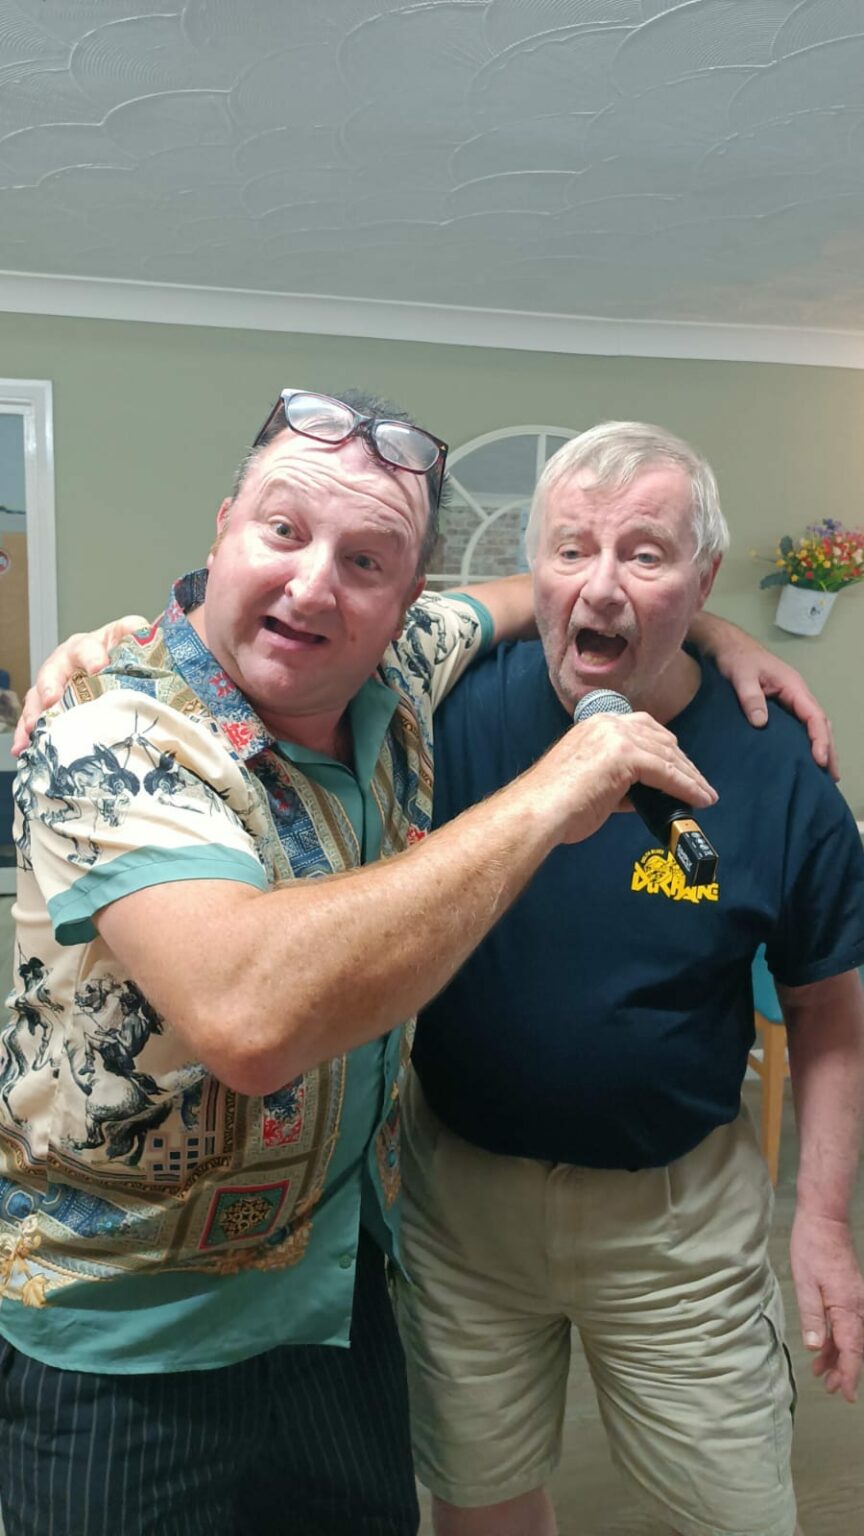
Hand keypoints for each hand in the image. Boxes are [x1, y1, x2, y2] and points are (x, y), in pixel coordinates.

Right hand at [12, 615, 148, 755]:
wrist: (115, 666)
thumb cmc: (121, 652)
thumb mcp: (131, 639)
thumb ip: (138, 634)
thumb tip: (146, 634)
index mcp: (87, 646)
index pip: (87, 648)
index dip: (92, 656)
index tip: (97, 668)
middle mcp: (65, 663)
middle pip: (52, 672)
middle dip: (50, 686)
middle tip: (51, 700)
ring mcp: (54, 685)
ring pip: (38, 697)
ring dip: (34, 713)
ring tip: (33, 729)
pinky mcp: (50, 707)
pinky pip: (36, 719)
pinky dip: (28, 733)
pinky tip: (24, 747)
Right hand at [530, 710, 716, 847]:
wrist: (538, 811)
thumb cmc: (556, 805)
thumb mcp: (592, 783)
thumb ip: (618, 781)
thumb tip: (641, 795)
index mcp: (596, 724)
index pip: (643, 729)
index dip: (666, 749)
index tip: (681, 767)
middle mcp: (608, 723)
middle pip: (661, 739)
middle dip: (683, 762)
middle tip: (699, 783)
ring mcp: (616, 737)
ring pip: (667, 756)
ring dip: (691, 777)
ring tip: (705, 794)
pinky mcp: (625, 756)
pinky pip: (667, 772)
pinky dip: (687, 786)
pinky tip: (700, 799)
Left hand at [694, 614, 836, 778]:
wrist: (724, 645)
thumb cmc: (735, 657)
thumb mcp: (741, 675)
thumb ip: (751, 697)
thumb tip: (761, 723)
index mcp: (793, 686)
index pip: (814, 715)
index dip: (819, 739)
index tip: (820, 760)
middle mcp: (796, 693)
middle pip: (820, 723)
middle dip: (828, 749)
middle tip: (832, 776)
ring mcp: (789, 699)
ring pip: (812, 725)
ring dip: (820, 746)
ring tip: (824, 773)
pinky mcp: (779, 704)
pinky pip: (799, 725)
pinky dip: (806, 741)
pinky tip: (803, 757)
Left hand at [791, 1208, 863, 1401]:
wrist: (825, 1220)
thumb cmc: (812, 1247)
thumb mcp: (804, 1282)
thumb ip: (811, 1316)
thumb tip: (814, 1347)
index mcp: (848, 1307)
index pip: (852, 1350)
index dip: (849, 1374)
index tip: (848, 1395)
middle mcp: (858, 1306)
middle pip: (854, 1346)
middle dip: (844, 1369)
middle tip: (831, 1388)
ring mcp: (856, 1299)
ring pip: (851, 1336)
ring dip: (838, 1354)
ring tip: (822, 1373)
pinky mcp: (851, 1293)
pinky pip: (847, 1322)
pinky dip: (836, 1337)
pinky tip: (823, 1346)